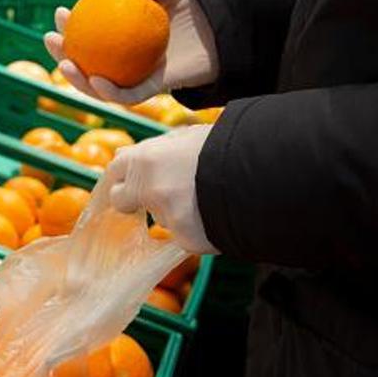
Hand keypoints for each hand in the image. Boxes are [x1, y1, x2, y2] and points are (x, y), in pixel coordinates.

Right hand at [44, 0, 218, 104]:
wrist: (226, 32)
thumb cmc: (200, 9)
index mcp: (125, 36)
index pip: (91, 33)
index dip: (72, 26)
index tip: (60, 13)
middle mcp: (127, 58)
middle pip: (86, 61)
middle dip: (62, 53)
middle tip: (50, 38)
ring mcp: (138, 76)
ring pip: (100, 85)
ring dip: (77, 80)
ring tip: (64, 64)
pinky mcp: (155, 91)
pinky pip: (128, 96)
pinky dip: (110, 91)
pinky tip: (97, 79)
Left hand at [106, 124, 219, 253]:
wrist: (262, 173)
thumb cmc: (226, 146)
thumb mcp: (187, 137)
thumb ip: (155, 148)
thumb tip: (126, 152)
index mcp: (145, 158)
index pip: (115, 169)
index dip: (122, 175)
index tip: (127, 181)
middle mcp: (149, 188)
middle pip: (121, 200)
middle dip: (134, 200)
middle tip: (159, 194)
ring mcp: (166, 216)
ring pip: (160, 217)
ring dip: (174, 212)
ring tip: (205, 197)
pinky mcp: (186, 239)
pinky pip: (184, 235)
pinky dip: (197, 229)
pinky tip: (216, 214)